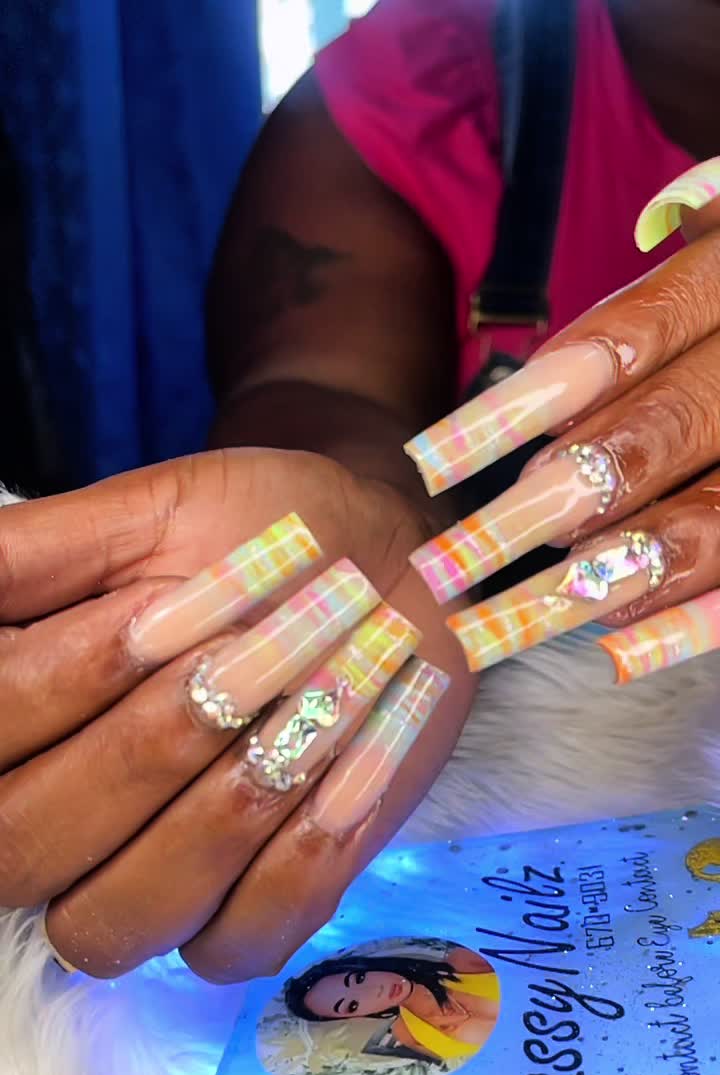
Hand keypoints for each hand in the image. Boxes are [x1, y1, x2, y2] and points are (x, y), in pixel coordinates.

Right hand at [0, 447, 473, 980]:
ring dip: (215, 816)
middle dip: (142, 750)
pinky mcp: (242, 919)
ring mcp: (148, 883)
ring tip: (304, 714)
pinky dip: (293, 869)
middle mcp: (57, 820)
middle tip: (240, 659)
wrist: (380, 577)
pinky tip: (345, 780)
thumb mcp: (146, 517)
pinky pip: (231, 950)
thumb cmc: (260, 536)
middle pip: (20, 849)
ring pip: (113, 923)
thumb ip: (34, 558)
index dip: (67, 682)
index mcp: (15, 720)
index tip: (165, 605)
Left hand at [403, 157, 719, 675]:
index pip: (619, 344)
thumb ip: (659, 290)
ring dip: (603, 577)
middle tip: (453, 566)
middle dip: (546, 506)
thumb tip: (574, 360)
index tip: (429, 465)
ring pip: (707, 524)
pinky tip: (616, 655)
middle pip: (656, 438)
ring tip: (514, 618)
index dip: (520, 406)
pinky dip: (692, 623)